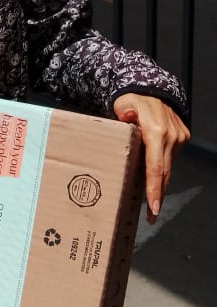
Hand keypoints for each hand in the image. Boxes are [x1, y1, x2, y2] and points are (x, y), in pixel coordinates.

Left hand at [113, 94, 189, 224]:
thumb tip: (126, 117)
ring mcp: (179, 137)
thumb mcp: (123, 103)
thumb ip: (123, 111)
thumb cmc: (132, 100)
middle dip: (158, 196)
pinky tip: (153, 180)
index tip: (153, 207)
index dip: (154, 189)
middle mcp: (171, 136)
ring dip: (159, 184)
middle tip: (151, 216)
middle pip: (164, 173)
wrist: (152, 90)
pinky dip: (162, 170)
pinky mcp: (182, 137)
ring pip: (168, 167)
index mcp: (156, 131)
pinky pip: (170, 159)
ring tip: (150, 203)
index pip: (155, 166)